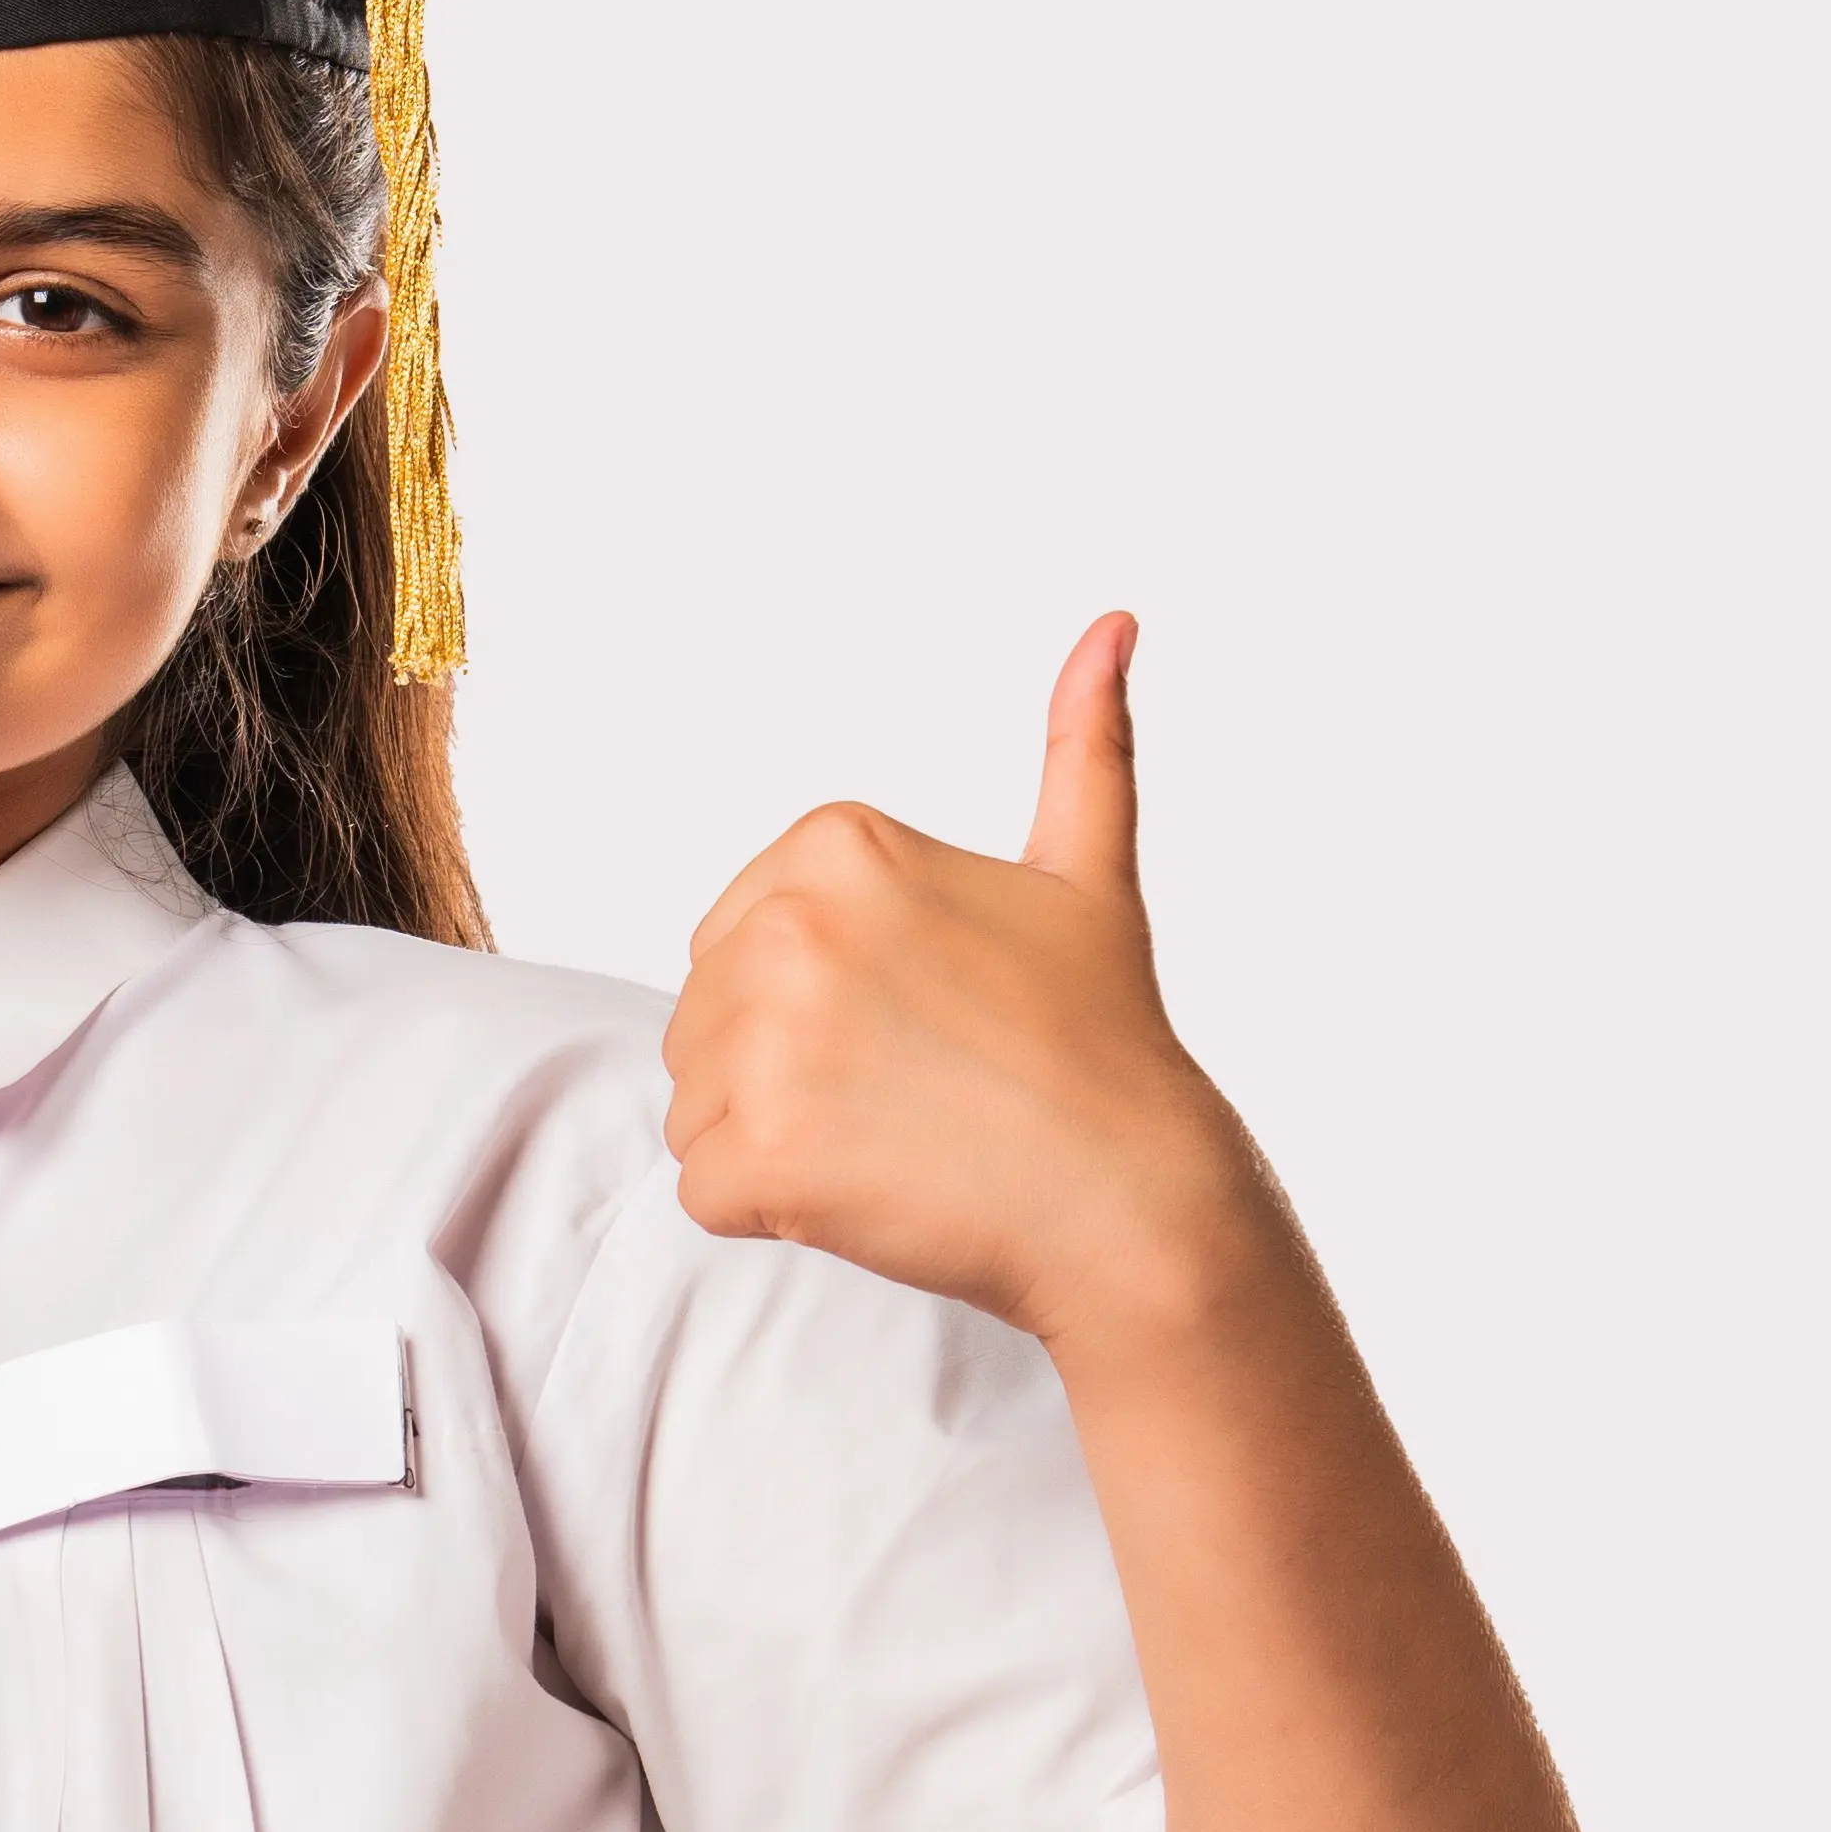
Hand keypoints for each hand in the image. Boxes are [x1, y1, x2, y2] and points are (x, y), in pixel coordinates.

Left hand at [664, 611, 1275, 1353]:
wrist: (1134, 1197)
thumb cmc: (1104, 1040)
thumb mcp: (1086, 869)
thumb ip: (1079, 742)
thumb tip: (1112, 624)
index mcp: (835, 845)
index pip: (738, 938)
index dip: (819, 1002)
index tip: (920, 1022)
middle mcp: (786, 926)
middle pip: (705, 1018)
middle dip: (786, 1068)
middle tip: (913, 1088)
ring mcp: (764, 1042)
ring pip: (696, 1102)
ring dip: (774, 1140)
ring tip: (894, 1137)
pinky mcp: (755, 1153)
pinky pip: (704, 1185)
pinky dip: (770, 1208)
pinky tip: (868, 1191)